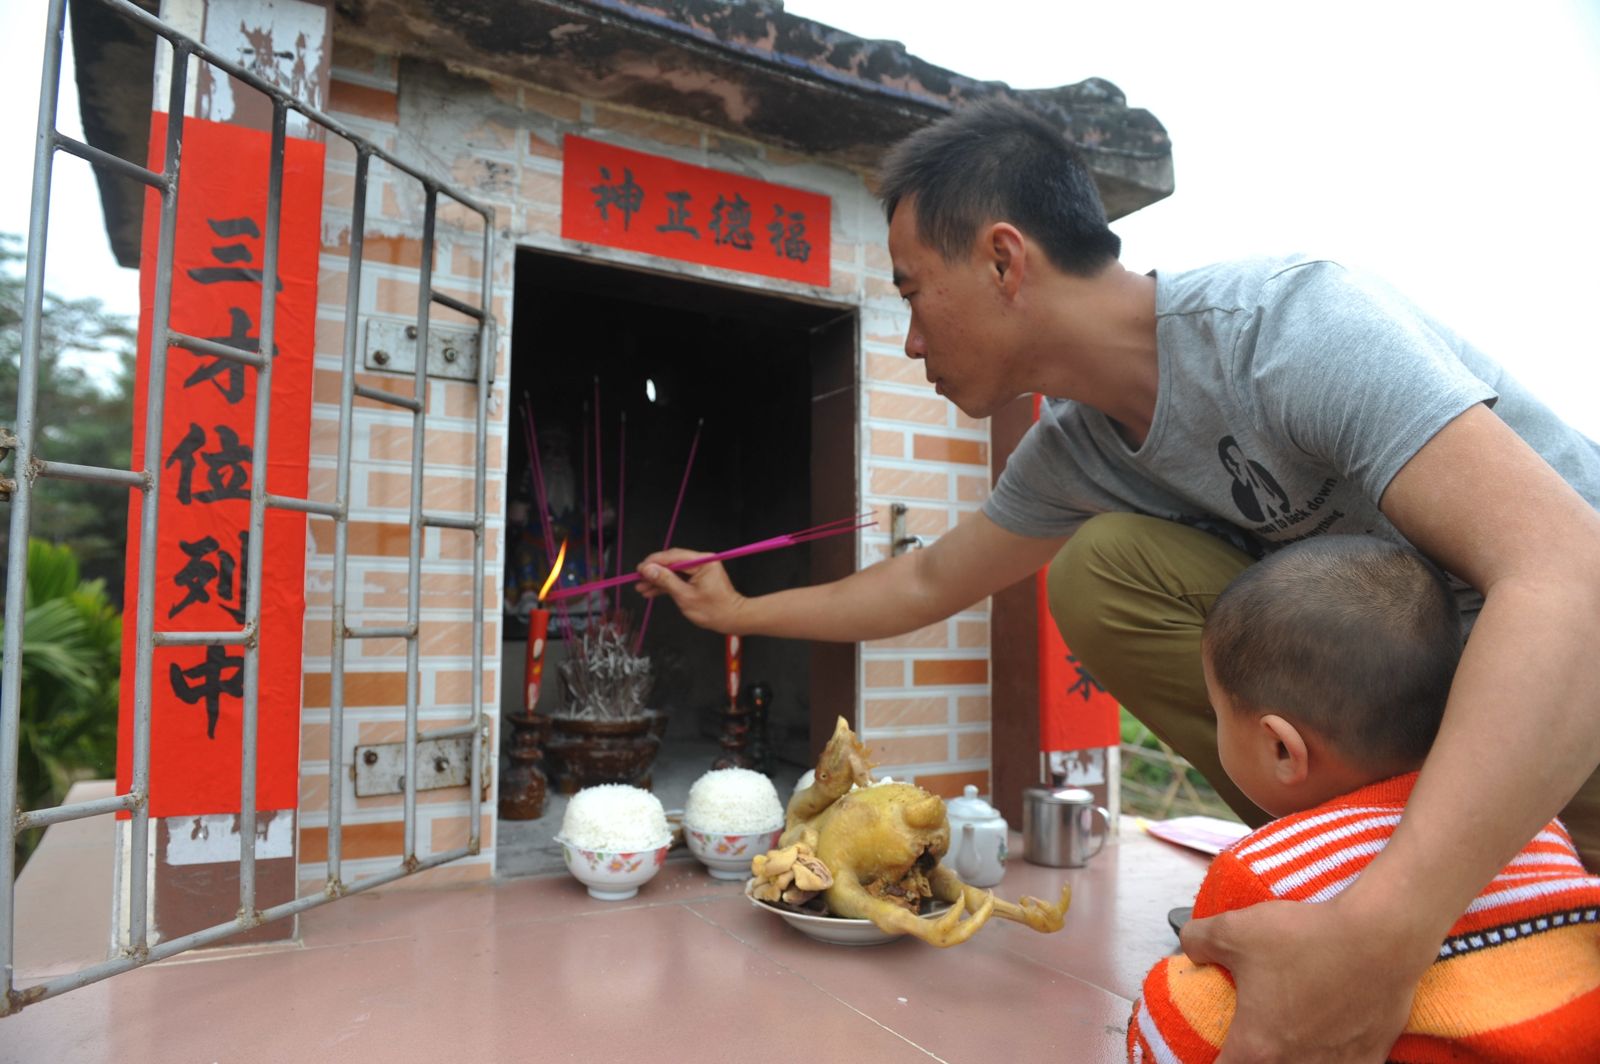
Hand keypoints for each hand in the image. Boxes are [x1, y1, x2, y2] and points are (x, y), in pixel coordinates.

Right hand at [634, 548, 745, 632]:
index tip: (639, 569)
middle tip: (638, 579)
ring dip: (658, 579)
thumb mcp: (685, 596)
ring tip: (642, 588)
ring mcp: (700, 569)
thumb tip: (649, 570)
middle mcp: (702, 561)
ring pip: (673, 571)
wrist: (731, 619)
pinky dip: (667, 584)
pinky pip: (679, 577)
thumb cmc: (714, 610)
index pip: (672, 556)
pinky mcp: (698, 577)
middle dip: (654, 571)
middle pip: (672, 562)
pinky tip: (653, 590)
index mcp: (702, 561)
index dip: (653, 562)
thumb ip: (665, 581)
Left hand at [1179, 895, 1431, 1061]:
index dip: (1208, 1063)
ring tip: (1283, 1047)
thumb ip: (1198, 940)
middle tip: (1245, 1048)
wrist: (1380, 937)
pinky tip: (1326, 1048)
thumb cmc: (1308, 937)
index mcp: (1258, 1047)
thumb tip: (1190, 947)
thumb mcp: (1234, 929)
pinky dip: (1330, 1061)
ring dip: (1290, 1062)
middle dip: (1251, 1061)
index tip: (1210, 1052)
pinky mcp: (1371, 1057)